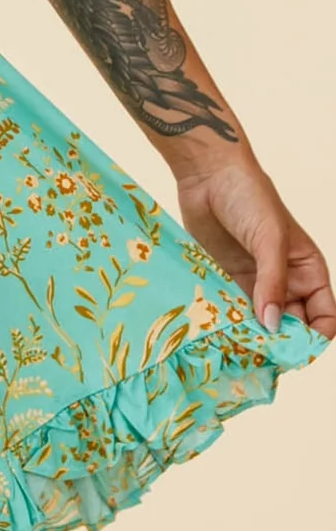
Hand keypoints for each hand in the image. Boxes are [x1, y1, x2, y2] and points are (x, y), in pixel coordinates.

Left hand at [176, 153, 334, 339]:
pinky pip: (233, 311)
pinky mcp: (226, 281)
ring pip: (260, 325)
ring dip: (252, 338)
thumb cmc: (249, 196)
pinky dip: (229, 325)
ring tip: (236, 350)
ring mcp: (255, 284)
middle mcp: (285, 283)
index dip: (313, 338)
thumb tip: (272, 325)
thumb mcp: (269, 238)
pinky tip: (218, 335)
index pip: (323, 318)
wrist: (208, 174)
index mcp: (308, 272)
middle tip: (259, 356)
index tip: (292, 351)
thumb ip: (272, 282)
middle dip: (280, 345)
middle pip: (291, 328)